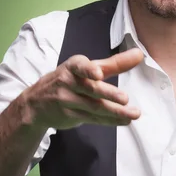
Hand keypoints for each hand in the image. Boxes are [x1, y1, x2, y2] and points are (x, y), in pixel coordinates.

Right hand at [20, 48, 143, 129]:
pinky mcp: (70, 116)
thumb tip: (139, 55)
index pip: (80, 66)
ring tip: (134, 113)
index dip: (88, 69)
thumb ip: (114, 63)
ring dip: (115, 111)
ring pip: (94, 107)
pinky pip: (93, 119)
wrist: (36, 104)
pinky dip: (110, 120)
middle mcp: (68, 82)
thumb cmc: (69, 80)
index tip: (98, 73)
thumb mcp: (87, 69)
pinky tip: (124, 121)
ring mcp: (67, 101)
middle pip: (90, 89)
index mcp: (73, 67)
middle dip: (108, 94)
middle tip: (125, 98)